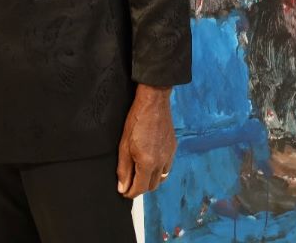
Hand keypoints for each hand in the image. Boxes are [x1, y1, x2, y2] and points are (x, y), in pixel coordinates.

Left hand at [116, 84, 175, 198]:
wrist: (153, 102)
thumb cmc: (136, 120)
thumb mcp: (124, 146)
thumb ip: (124, 169)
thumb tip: (122, 187)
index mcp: (148, 163)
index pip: (140, 188)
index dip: (130, 193)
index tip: (124, 192)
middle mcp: (161, 162)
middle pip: (152, 186)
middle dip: (140, 188)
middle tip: (130, 184)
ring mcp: (169, 155)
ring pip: (161, 178)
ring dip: (150, 181)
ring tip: (140, 174)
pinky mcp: (173, 148)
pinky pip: (167, 167)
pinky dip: (159, 171)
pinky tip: (151, 163)